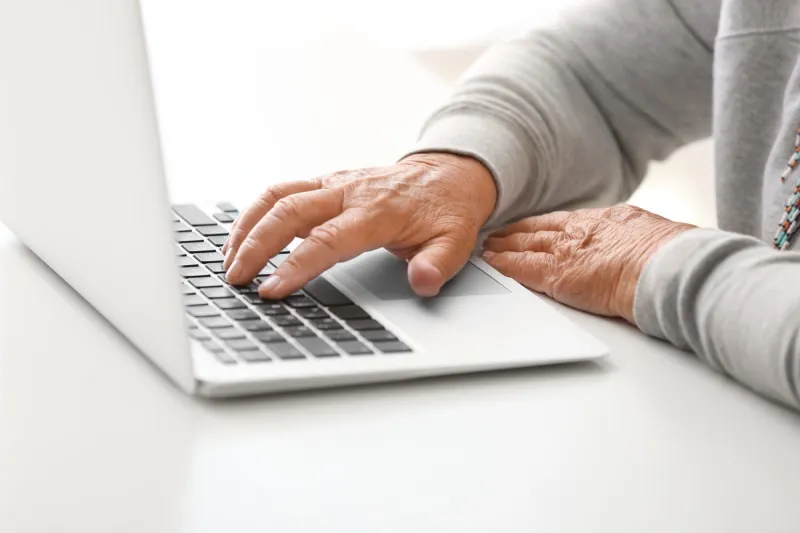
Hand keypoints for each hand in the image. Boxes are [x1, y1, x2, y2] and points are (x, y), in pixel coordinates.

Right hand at [223, 153, 497, 298]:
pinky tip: (242, 237)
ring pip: (277, 195)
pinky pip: (282, 191)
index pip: (327, 240)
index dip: (296, 265)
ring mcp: (334, 184)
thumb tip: (422, 282)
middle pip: (289, 211)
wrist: (449, 173)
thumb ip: (437, 263)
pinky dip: (256, 213)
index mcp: (377, 211)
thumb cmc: (447, 211)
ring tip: (228, 259)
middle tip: (235, 279)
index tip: (271, 289)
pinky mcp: (326, 182)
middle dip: (256, 245)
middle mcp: (349, 193)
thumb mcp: (456, 241)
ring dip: (247, 226)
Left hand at [481, 205, 693, 322]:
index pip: (568, 221)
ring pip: (525, 245)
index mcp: (609, 220)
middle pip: (540, 229)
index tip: (536, 226)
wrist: (669, 269)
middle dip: (518, 232)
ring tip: (489, 247)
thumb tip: (654, 249)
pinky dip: (504, 265)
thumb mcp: (658, 238)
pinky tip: (491, 263)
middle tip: (500, 233)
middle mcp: (583, 230)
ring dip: (504, 246)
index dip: (547, 224)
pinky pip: (521, 268)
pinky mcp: (556, 274)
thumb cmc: (675, 259)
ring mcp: (567, 250)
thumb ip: (642, 241)